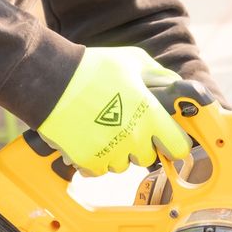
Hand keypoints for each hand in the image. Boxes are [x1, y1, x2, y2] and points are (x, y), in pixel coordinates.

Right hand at [37, 47, 191, 174]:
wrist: (52, 82)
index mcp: (150, 113)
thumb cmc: (94, 68)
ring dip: (116, 153)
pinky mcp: (88, 162)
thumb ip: (159, 75)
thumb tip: (176, 83)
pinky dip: (94, 160)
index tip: (167, 138)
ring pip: (122, 165)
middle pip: (148, 157)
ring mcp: (111, 152)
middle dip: (140, 146)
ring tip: (102, 129)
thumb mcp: (133, 61)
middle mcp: (134, 137)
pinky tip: (87, 139)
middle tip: (125, 127)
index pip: (179, 146)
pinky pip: (99, 170)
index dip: (175, 142)